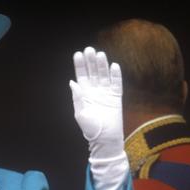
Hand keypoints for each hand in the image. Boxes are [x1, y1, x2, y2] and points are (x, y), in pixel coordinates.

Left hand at [70, 46, 123, 160]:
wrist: (105, 139)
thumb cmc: (90, 129)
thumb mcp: (80, 114)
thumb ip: (77, 98)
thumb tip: (73, 82)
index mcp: (84, 94)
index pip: (81, 76)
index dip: (80, 65)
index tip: (78, 54)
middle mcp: (94, 91)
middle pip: (92, 72)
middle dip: (90, 61)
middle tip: (89, 50)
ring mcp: (105, 93)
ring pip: (104, 75)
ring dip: (102, 65)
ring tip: (100, 55)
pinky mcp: (116, 97)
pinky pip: (116, 83)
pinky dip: (115, 75)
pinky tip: (113, 66)